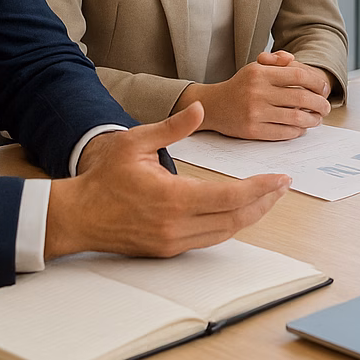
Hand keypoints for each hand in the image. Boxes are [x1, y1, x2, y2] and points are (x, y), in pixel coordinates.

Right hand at [48, 102, 289, 259]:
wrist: (76, 216)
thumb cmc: (104, 178)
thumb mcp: (136, 142)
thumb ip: (172, 127)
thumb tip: (200, 109)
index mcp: (174, 198)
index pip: (231, 197)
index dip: (261, 188)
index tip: (281, 178)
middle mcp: (177, 226)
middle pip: (235, 218)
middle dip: (264, 202)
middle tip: (283, 187)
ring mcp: (173, 242)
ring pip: (225, 232)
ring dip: (250, 216)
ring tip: (268, 198)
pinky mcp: (167, 250)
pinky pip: (209, 239)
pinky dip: (229, 225)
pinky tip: (239, 212)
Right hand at [175, 51, 332, 140]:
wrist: (213, 106)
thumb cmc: (240, 86)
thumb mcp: (255, 67)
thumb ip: (275, 61)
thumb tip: (293, 59)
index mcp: (260, 73)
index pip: (298, 76)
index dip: (317, 83)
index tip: (324, 89)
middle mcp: (257, 92)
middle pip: (301, 99)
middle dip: (320, 104)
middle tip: (326, 107)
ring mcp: (255, 113)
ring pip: (296, 118)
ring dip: (312, 119)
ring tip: (317, 119)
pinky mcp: (252, 131)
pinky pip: (284, 132)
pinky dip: (298, 131)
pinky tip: (302, 128)